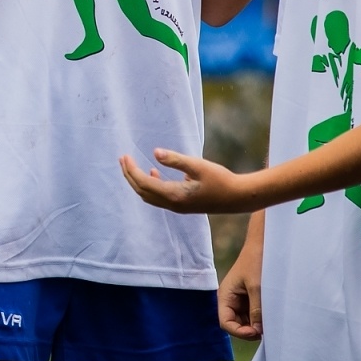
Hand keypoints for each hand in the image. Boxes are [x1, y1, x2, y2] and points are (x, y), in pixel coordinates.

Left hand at [119, 149, 250, 213]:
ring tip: (131, 165)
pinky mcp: (183, 205)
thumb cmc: (220, 179)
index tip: (125, 156)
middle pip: (142, 192)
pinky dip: (151, 185)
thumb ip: (176, 160)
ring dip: (138, 181)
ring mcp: (177, 207)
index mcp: (173, 195)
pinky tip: (154, 173)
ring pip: (149, 196)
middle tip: (122, 159)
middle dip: (129, 176)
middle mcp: (172, 204)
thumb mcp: (198, 165)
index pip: (143, 183)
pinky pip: (159, 197)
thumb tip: (155, 153)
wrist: (238, 198)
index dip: (131, 170)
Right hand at [219, 235, 263, 339]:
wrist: (265, 244)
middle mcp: (231, 300)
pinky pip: (254, 314)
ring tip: (270, 321)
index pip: (226, 323)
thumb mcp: (257, 288)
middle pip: (235, 324)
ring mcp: (241, 300)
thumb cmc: (257, 262)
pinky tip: (271, 315)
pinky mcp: (251, 298)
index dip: (239, 331)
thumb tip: (258, 332)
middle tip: (266, 330)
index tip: (257, 332)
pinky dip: (261, 318)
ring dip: (256, 324)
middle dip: (249, 329)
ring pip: (246, 321)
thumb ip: (256, 311)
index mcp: (226, 296)